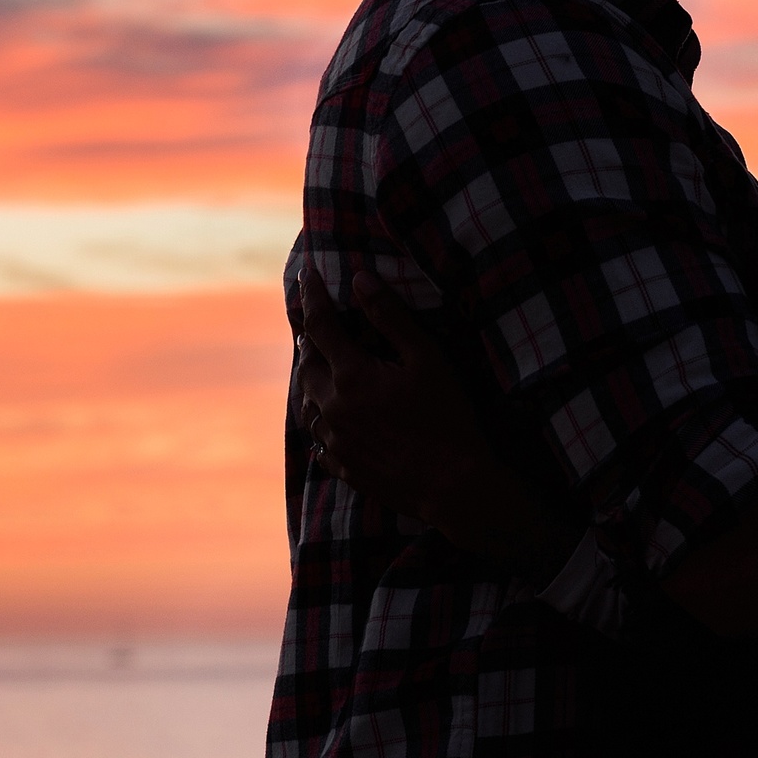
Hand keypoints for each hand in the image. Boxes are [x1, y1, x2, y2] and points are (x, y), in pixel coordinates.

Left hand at [295, 270, 569, 572]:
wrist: (452, 487)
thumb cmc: (447, 417)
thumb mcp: (428, 359)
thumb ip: (392, 317)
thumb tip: (360, 280)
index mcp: (351, 376)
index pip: (320, 324)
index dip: (311, 295)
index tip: (305, 271)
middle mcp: (332, 408)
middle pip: (305, 364)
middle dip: (307, 339)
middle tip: (312, 321)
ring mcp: (334, 441)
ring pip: (308, 402)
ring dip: (311, 379)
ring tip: (318, 365)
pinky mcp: (343, 467)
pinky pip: (318, 438)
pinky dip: (320, 419)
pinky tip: (328, 418)